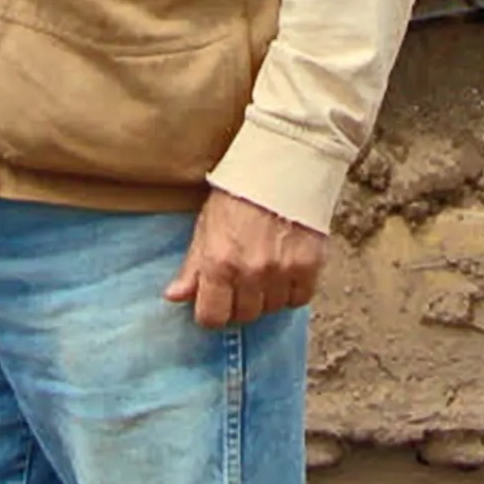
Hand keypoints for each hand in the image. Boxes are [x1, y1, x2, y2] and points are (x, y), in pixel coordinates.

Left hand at [163, 189, 326, 328]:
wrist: (280, 164)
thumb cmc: (238, 191)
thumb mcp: (206, 224)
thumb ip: (192, 266)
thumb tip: (174, 296)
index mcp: (219, 263)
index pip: (212, 318)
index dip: (211, 312)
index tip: (215, 301)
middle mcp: (250, 273)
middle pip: (244, 316)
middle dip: (239, 301)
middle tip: (241, 279)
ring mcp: (281, 271)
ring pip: (272, 308)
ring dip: (266, 295)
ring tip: (264, 267)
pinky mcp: (308, 266)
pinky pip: (299, 299)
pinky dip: (292, 289)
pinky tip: (285, 268)